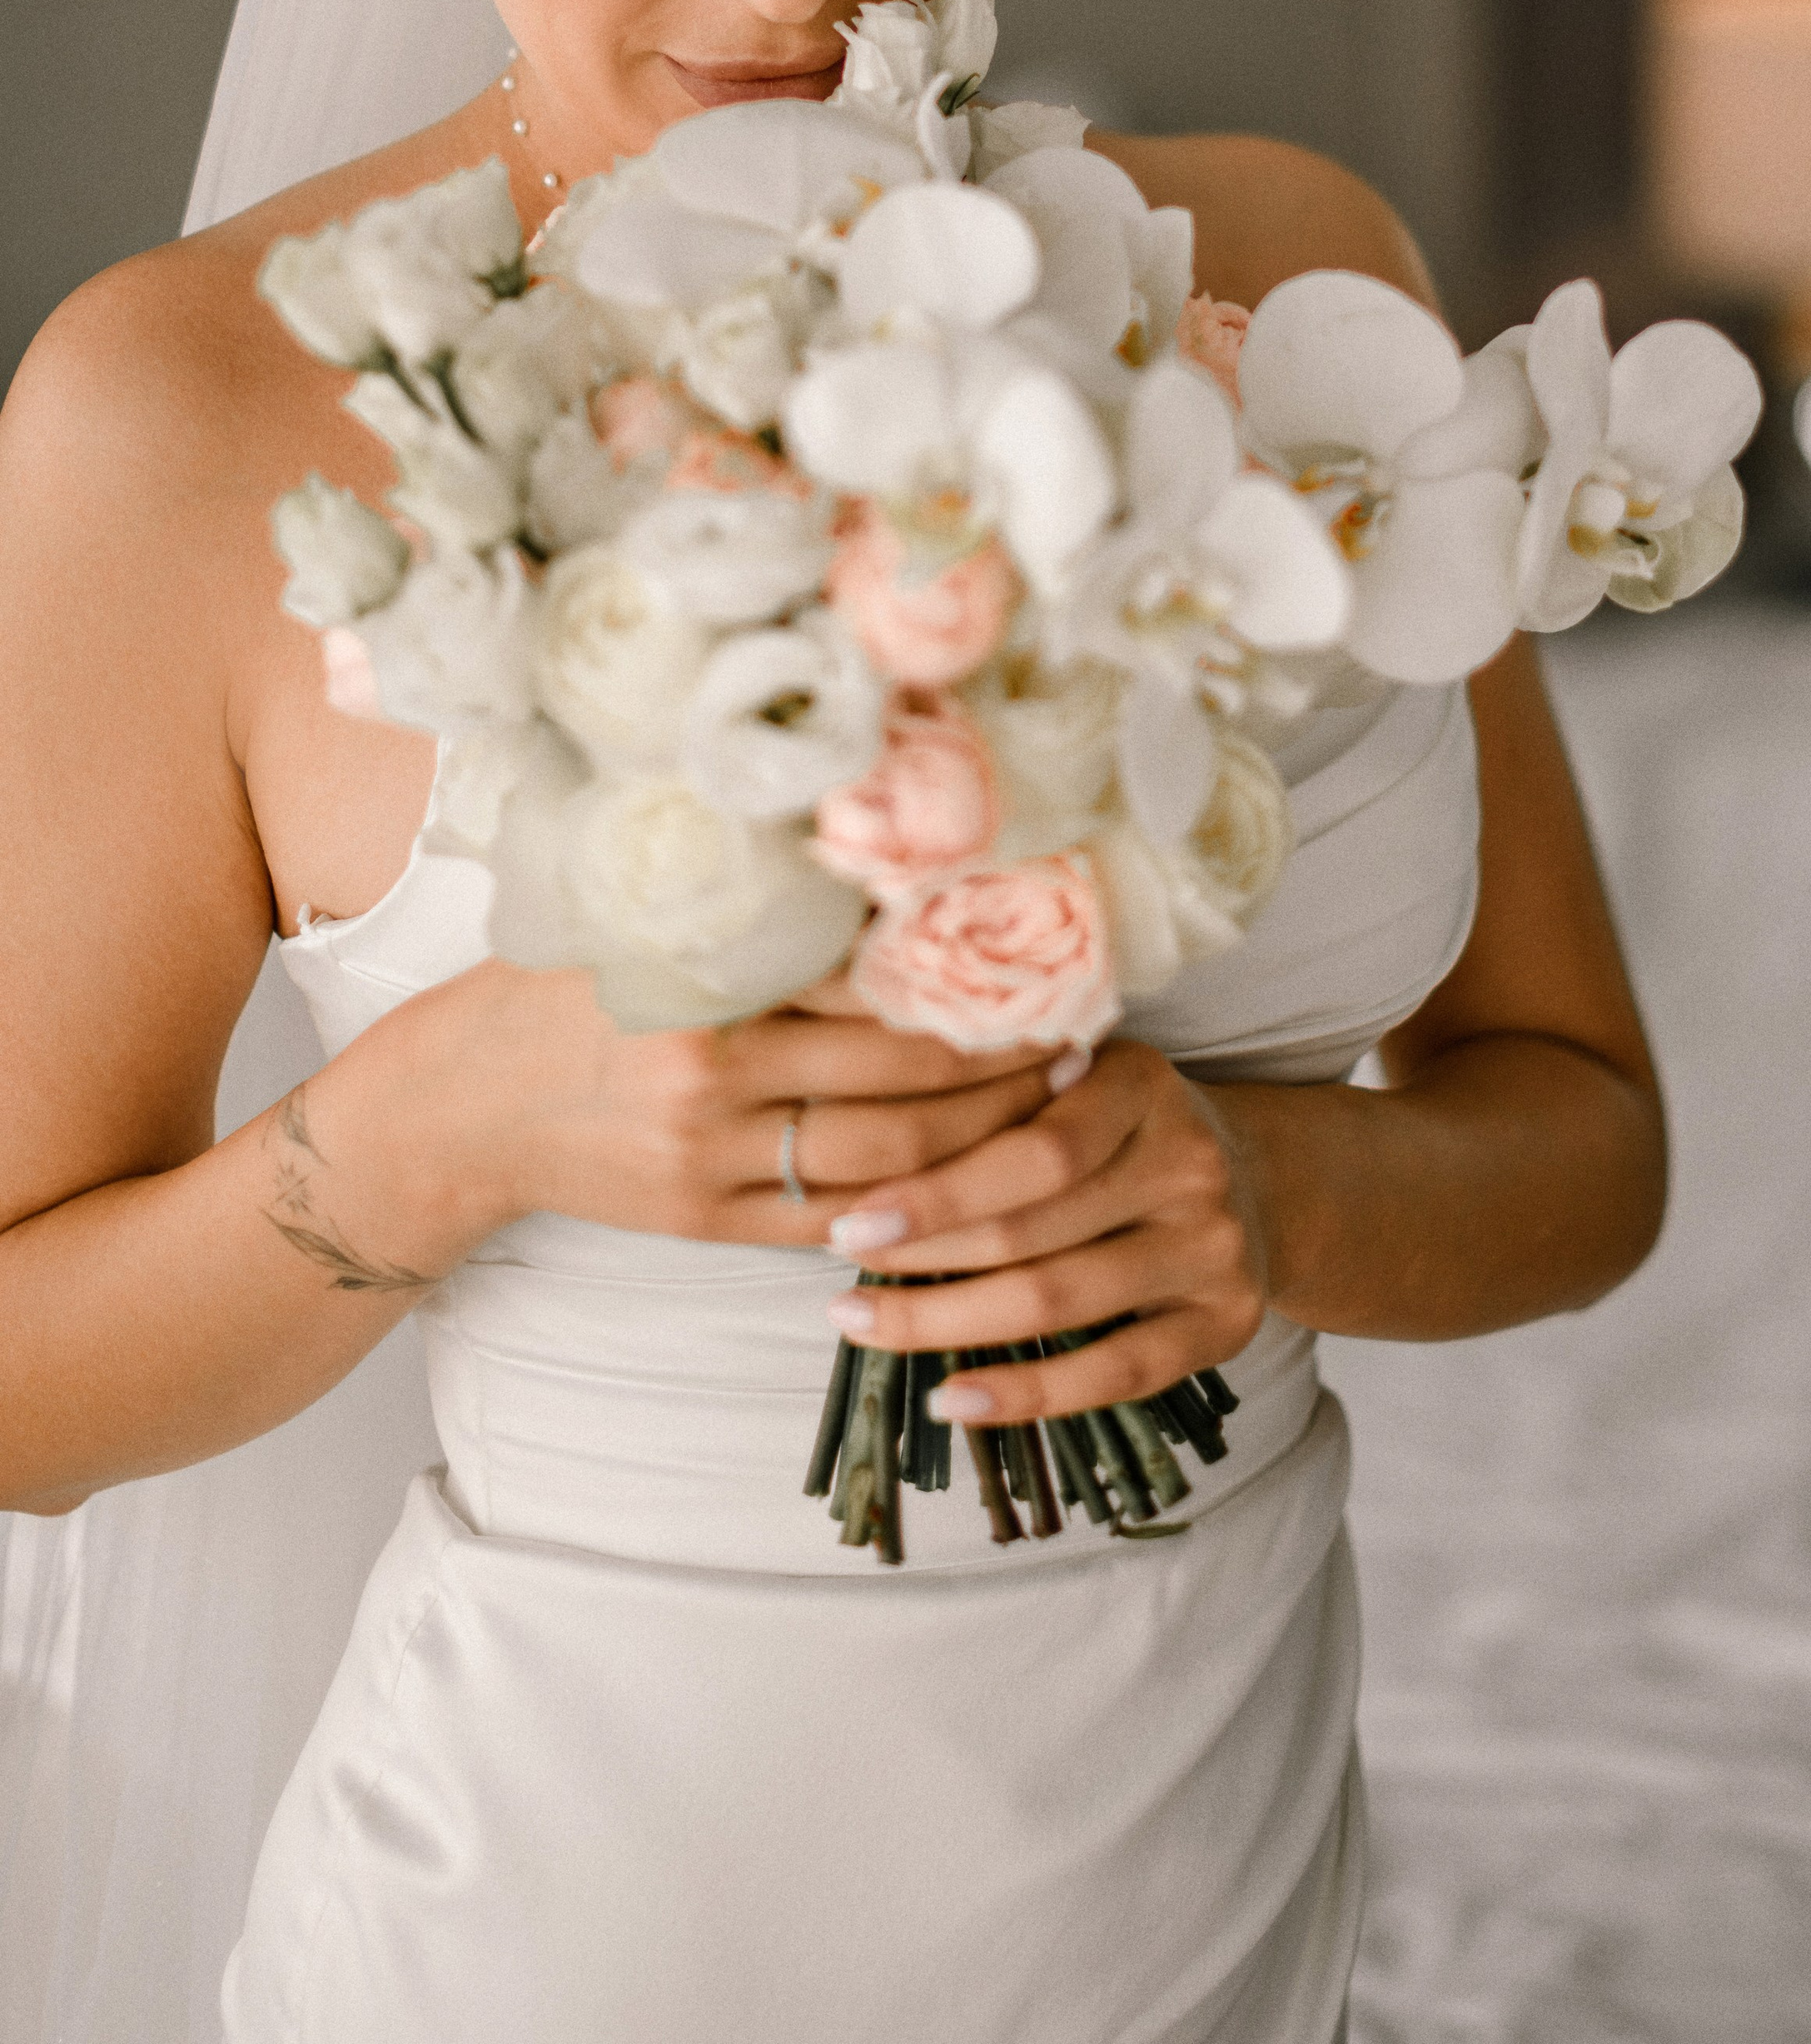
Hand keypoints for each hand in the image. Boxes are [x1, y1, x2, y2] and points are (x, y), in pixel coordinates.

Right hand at [319, 954, 1064, 1270]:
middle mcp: (714, 1079)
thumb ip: (753, 906)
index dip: (968, 976)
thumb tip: (883, 867)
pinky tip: (970, 1174)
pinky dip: (911, 1201)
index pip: (874, 982)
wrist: (451, 1110)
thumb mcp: (640, 920)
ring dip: (982, 1136)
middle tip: (1081, 1033)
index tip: (1043, 955)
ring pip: (890, 1159)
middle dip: (1004, 1063)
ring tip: (1050, 1099)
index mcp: (709, 985)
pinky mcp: (706, 1221)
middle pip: (904, 1079)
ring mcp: (712, 1161)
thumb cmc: (554, 989)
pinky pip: (836, 1220)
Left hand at [813, 1039, 1267, 1423]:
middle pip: (1034, 1230)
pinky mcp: (1229, 1321)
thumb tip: (854, 1146)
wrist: (1254, 1177)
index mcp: (1141, 1083)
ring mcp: (1214, 1245)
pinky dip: (1027, 1394)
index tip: (848, 1221)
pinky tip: (950, 1400)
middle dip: (920, 1264)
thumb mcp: (1072, 1078)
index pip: (1031, 1150)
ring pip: (1061, 1301)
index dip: (934, 1194)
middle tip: (837, 1288)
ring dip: (947, 1325)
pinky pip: (1117, 1372)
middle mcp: (1188, 1161)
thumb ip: (994, 1095)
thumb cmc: (1118, 1127)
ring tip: (865, 1330)